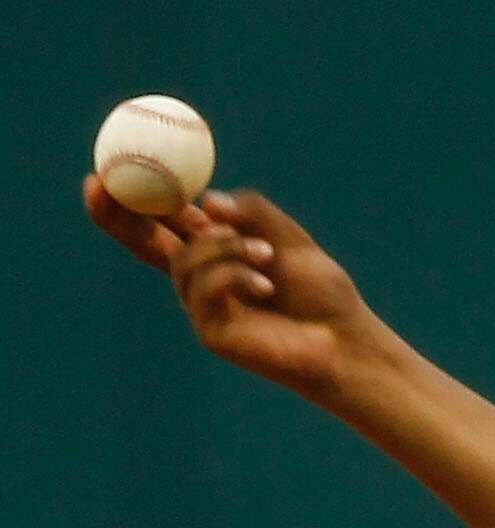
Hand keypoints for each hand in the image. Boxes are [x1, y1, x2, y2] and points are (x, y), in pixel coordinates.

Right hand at [83, 179, 374, 399]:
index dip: (132, 196)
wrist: (345, 341)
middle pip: (143, 242)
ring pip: (186, 260)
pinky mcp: (212, 332)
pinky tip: (266, 282)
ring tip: (267, 257)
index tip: (104, 170)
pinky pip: (205, 287)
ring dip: (225, 247)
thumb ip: (251, 212)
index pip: (162, 219)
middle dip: (118, 215)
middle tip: (100, 186)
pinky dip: (234, 274)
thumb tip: (208, 203)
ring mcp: (203, 306)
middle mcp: (200, 276)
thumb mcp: (287, 237)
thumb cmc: (321, 292)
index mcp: (214, 247)